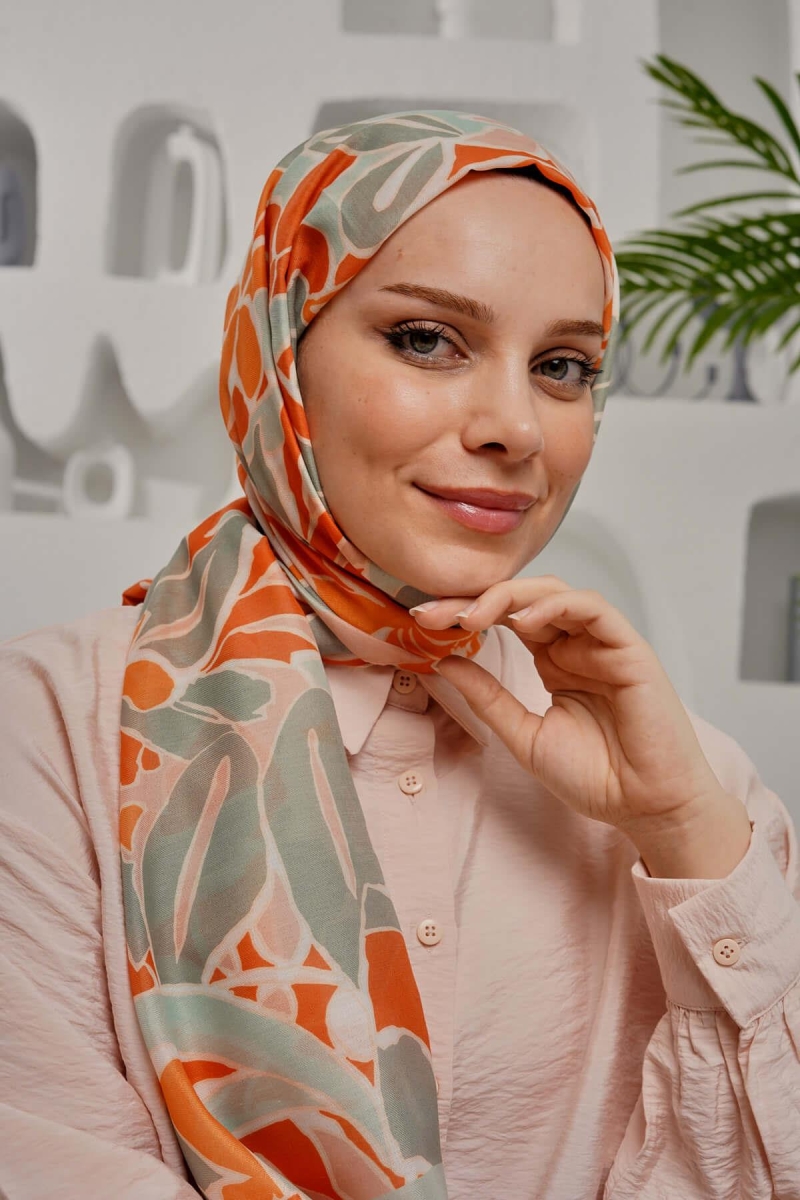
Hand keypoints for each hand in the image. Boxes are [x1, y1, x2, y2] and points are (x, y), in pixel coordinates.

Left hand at [413, 577, 736, 843]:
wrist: (645, 807)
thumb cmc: (596, 777)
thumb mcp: (524, 735)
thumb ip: (488, 698)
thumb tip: (442, 663)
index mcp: (553, 660)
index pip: (504, 619)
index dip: (463, 613)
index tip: (421, 621)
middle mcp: (576, 645)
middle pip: (522, 599)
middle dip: (474, 599)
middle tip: (433, 612)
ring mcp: (602, 644)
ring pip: (555, 593)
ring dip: (510, 596)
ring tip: (472, 614)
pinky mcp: (629, 648)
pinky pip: (592, 609)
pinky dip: (556, 605)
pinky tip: (523, 618)